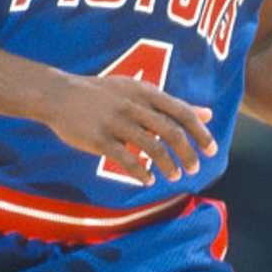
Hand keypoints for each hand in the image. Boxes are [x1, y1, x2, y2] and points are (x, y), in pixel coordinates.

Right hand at [38, 72, 217, 185]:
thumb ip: (172, 104)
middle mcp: (134, 105)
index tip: (212, 150)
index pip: (182, 112)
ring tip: (175, 177)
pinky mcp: (99, 139)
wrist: (59, 94)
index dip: (200, 132)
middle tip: (195, 168)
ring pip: (151, 146)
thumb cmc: (104, 94)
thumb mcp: (139, 91)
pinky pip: (126, 159)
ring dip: (167, 164)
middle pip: (171, 131)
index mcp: (146, 92)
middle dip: (187, 152)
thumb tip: (208, 114)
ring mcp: (116, 122)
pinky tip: (148, 180)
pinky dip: (141, 172)